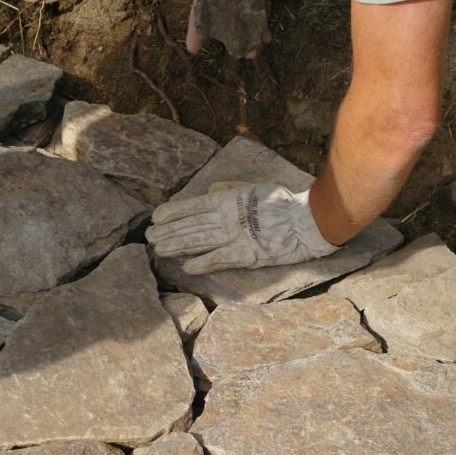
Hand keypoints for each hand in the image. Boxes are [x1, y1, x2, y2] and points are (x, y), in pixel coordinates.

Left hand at [146, 181, 339, 274]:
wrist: (307, 220)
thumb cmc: (282, 201)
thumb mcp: (253, 187)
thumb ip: (229, 188)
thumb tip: (208, 192)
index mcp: (227, 200)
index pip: (192, 207)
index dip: (172, 213)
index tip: (155, 217)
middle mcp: (226, 218)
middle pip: (190, 226)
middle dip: (167, 232)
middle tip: (148, 237)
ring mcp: (235, 237)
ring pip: (198, 242)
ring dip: (176, 246)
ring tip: (159, 250)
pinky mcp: (246, 255)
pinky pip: (219, 259)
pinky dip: (201, 263)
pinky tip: (186, 267)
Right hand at [187, 0, 272, 57]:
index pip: (201, 9)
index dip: (196, 29)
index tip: (194, 49)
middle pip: (222, 22)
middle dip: (227, 39)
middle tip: (235, 55)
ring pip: (241, 22)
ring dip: (247, 37)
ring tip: (253, 52)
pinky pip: (257, 15)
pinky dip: (261, 27)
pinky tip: (266, 38)